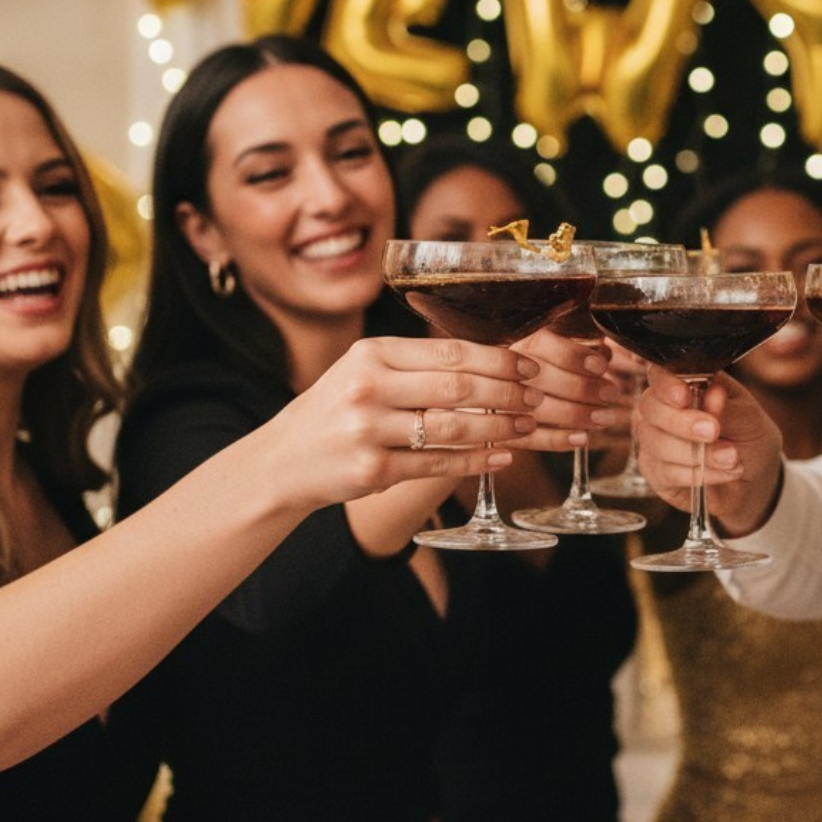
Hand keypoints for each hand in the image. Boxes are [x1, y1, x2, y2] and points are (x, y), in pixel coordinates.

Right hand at [276, 337, 534, 507]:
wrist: (283, 460)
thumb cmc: (336, 410)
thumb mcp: (364, 372)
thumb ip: (416, 364)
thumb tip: (491, 359)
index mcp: (371, 353)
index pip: (449, 351)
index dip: (497, 360)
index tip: (529, 366)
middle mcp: (367, 387)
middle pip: (456, 387)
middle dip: (506, 392)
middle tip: (538, 397)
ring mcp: (368, 429)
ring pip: (451, 427)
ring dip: (498, 428)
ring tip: (526, 427)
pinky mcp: (372, 469)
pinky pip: (437, 463)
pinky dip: (475, 460)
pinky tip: (501, 457)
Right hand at [503, 327, 621, 453]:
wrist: (506, 388)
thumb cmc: (545, 360)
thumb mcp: (560, 340)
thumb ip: (580, 344)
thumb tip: (604, 355)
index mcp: (515, 339)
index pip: (540, 344)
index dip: (572, 356)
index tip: (601, 366)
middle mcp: (500, 367)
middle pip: (539, 377)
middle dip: (580, 387)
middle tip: (611, 393)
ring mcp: (495, 399)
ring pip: (534, 409)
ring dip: (573, 415)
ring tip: (603, 417)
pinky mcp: (497, 429)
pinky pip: (526, 439)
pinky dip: (556, 440)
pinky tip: (582, 437)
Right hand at [632, 366, 785, 536]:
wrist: (755, 478)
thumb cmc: (749, 437)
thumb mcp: (749, 419)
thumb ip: (728, 409)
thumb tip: (713, 395)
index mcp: (685, 384)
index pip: (660, 375)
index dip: (666, 385)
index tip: (684, 396)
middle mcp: (663, 409)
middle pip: (651, 408)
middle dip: (682, 422)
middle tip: (713, 431)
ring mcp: (655, 441)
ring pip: (657, 442)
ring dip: (698, 453)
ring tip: (732, 458)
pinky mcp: (656, 473)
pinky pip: (665, 472)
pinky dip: (698, 473)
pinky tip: (723, 473)